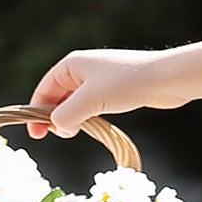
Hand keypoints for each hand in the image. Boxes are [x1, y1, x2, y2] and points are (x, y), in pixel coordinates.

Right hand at [24, 48, 182, 139]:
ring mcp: (101, 78)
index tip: (35, 135)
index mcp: (72, 65)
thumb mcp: (90, 101)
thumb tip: (57, 128)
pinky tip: (92, 126)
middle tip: (57, 136)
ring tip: (73, 133)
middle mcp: (84, 69)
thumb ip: (67, 115)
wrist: (166, 80)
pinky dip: (89, 115)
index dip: (36, 112)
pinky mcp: (117, 89)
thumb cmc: (127, 83)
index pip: (44, 88)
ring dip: (73, 117)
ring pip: (77, 101)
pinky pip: (94, 104)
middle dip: (55, 116)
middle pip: (59, 95)